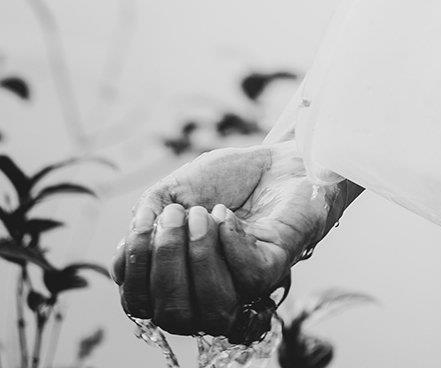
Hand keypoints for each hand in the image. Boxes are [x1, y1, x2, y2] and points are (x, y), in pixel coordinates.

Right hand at [112, 142, 346, 337]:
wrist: (273, 160)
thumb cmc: (223, 180)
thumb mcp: (174, 190)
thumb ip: (147, 214)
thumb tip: (131, 241)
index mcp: (175, 281)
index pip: (140, 306)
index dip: (134, 273)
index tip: (144, 227)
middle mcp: (204, 296)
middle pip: (173, 315)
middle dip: (167, 260)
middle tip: (176, 213)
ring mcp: (240, 288)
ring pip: (213, 309)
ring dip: (200, 256)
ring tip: (202, 214)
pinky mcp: (272, 270)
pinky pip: (248, 278)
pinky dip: (230, 242)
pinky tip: (227, 214)